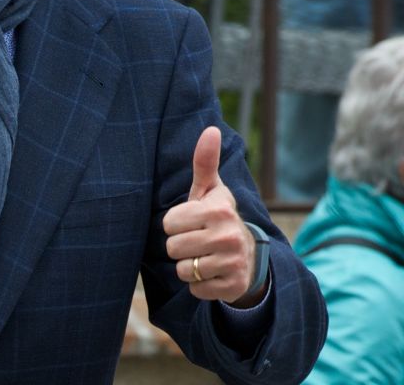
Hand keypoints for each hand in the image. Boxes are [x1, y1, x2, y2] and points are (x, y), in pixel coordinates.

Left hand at [162, 126, 262, 306]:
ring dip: (188, 266)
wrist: (248, 256)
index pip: (169, 222)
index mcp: (219, 210)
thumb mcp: (210, 191)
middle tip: (198, 242)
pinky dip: (198, 284)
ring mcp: (233, 263)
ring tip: (204, 256)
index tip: (192, 223)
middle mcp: (229, 235)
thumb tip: (210, 129)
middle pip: (172, 247)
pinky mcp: (232, 287)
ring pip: (182, 269)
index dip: (175, 224)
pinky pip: (195, 289)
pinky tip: (212, 273)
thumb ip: (205, 162)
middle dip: (180, 246)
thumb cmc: (217, 218)